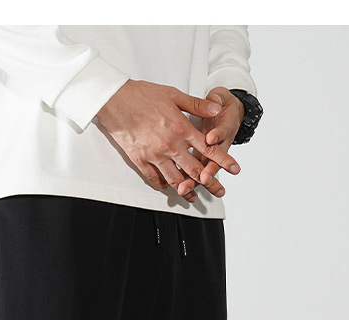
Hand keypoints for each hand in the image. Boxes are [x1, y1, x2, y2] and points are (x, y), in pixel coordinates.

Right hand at [96, 79, 241, 202]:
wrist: (113, 99)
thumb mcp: (173, 95)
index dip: (224, 160)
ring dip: (187, 189)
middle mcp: (170, 145)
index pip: (208, 149)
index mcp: (181, 129)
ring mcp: (155, 155)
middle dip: (210, 182)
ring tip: (194, 196)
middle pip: (195, 171)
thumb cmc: (142, 94)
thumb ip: (196, 105)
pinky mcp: (140, 159)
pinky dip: (163, 185)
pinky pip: (154, 179)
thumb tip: (216, 109)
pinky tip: (168, 187)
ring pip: (176, 179)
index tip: (235, 169)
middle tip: (220, 191)